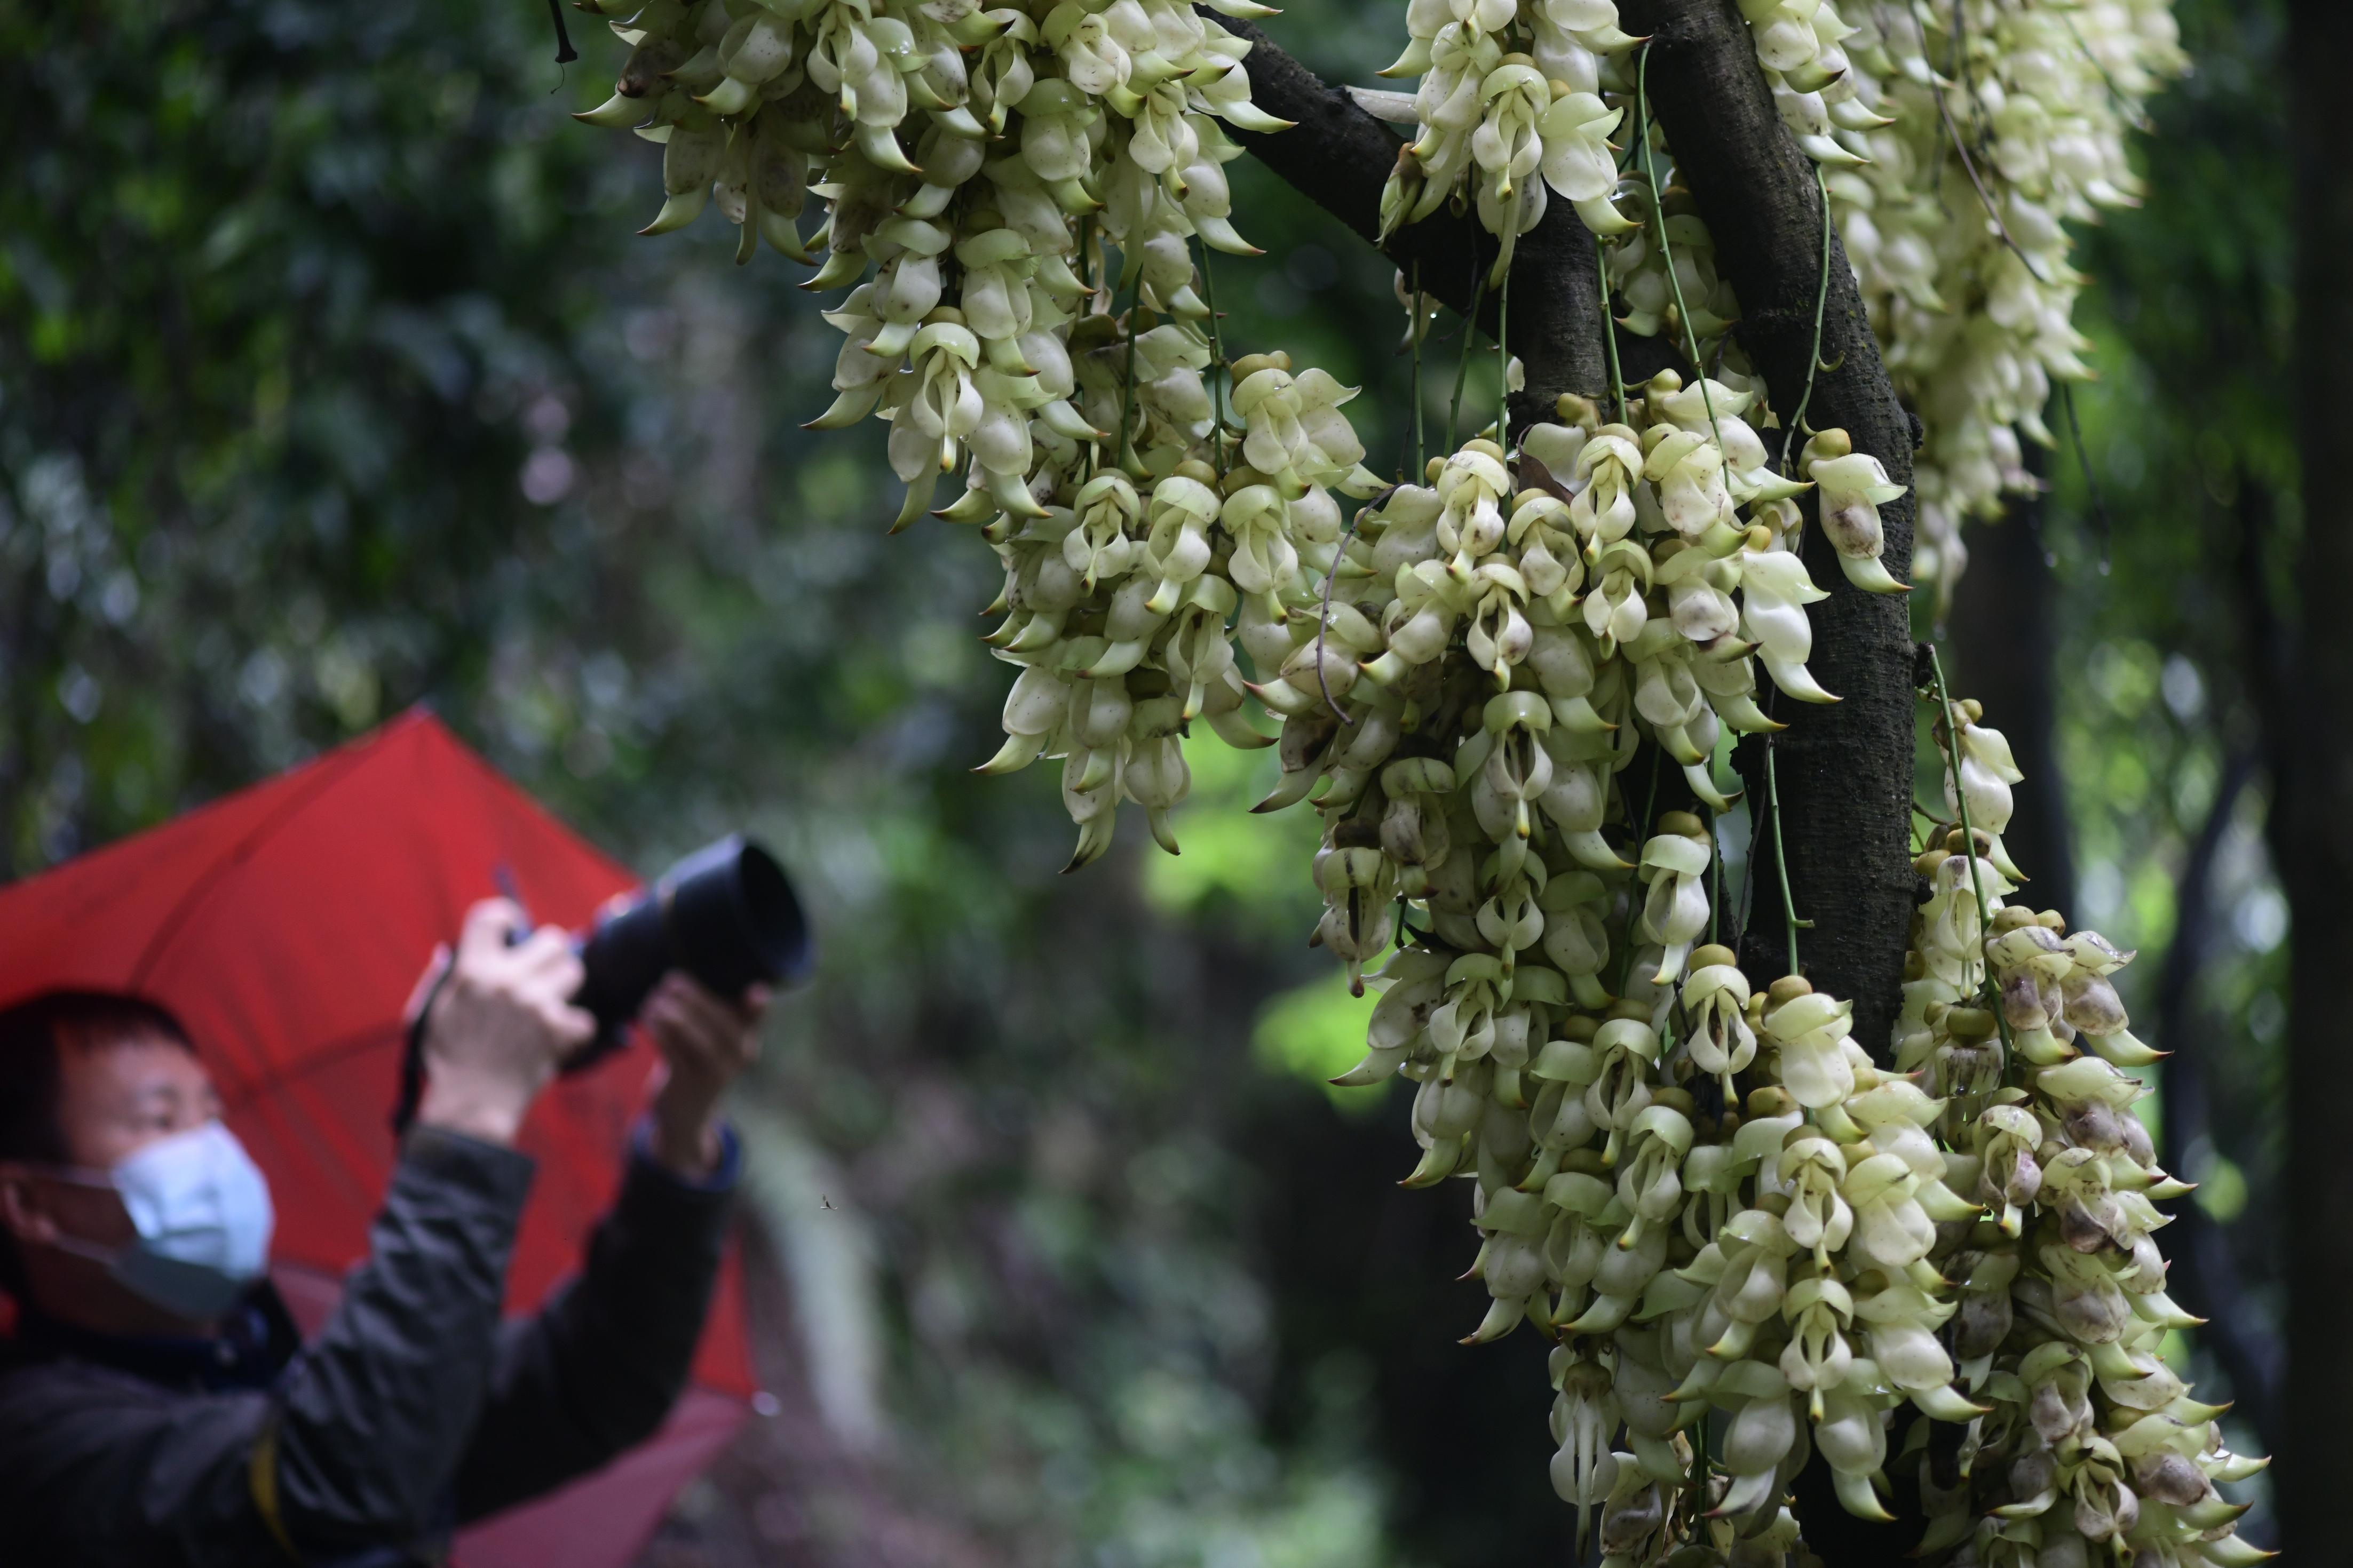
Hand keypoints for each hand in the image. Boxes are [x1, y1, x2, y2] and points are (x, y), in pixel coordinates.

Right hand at [415, 900, 595, 1145]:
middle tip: (540, 973)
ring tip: (546, 1006)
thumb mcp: (432, 1013)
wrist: (470, 1104)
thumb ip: (447, 978)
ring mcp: (536, 1005)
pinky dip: (573, 1032)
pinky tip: (554, 1041)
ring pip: (575, 970)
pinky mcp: (558, 1031)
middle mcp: (507, 981)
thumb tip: (453, 949)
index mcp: (472, 971)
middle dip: (549, 954)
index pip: (491, 915)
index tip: (513, 926)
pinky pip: (583, 1019)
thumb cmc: (448, 1059)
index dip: (506, 916)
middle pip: (553, 940)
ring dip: (564, 987)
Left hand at [642, 974, 767, 1178]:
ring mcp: (713, 1073)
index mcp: (747, 1043)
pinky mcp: (687, 1083)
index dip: (759, 1008)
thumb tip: (689, 978)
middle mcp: (737, 1059)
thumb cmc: (699, 1066)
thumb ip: (716, 1015)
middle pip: (717, 1020)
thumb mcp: (716, 1045)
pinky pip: (670, 1050)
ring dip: (668, 1011)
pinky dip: (656, 1030)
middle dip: (692, 996)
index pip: (755, 1020)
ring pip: (691, 1033)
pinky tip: (646, 1018)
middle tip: (669, 981)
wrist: (686, 1117)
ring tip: (653, 999)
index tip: (757, 991)